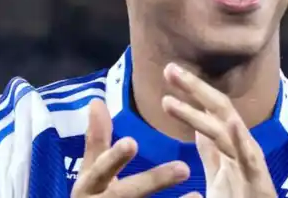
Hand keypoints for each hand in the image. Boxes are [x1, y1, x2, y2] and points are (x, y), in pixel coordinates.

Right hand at [72, 98, 196, 197]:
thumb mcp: (91, 172)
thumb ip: (96, 140)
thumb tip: (96, 100)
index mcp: (89, 186)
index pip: (101, 170)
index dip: (114, 158)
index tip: (133, 142)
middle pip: (127, 195)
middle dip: (153, 181)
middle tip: (183, 167)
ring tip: (197, 197)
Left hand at [161, 63, 276, 197]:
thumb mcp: (217, 176)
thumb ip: (210, 153)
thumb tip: (198, 130)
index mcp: (229, 146)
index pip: (208, 112)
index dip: (190, 92)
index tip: (169, 72)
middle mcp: (240, 148)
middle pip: (217, 111)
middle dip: (195, 88)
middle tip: (169, 68)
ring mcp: (250, 163)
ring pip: (225, 130)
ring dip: (199, 112)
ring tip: (175, 96)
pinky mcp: (260, 181)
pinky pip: (251, 158)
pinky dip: (242, 140)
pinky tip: (232, 123)